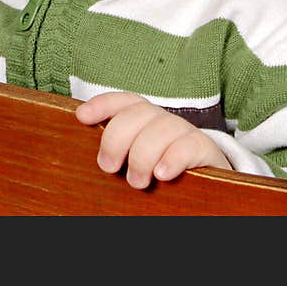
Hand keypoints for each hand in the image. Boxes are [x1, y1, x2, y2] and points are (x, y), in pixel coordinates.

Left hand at [75, 92, 231, 187]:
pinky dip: (173, 158)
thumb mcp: (133, 161)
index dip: (102, 104)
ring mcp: (184, 131)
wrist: (204, 184)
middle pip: (137, 114)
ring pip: (161, 128)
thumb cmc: (157, 173)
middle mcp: (162, 119)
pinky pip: (189, 145)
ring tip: (137, 182)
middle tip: (109, 168)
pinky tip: (162, 174)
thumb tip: (93, 159)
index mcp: (142, 118)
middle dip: (117, 138)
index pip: (122, 101)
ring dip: (143, 155)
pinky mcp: (204, 148)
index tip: (82, 117)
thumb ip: (116, 154)